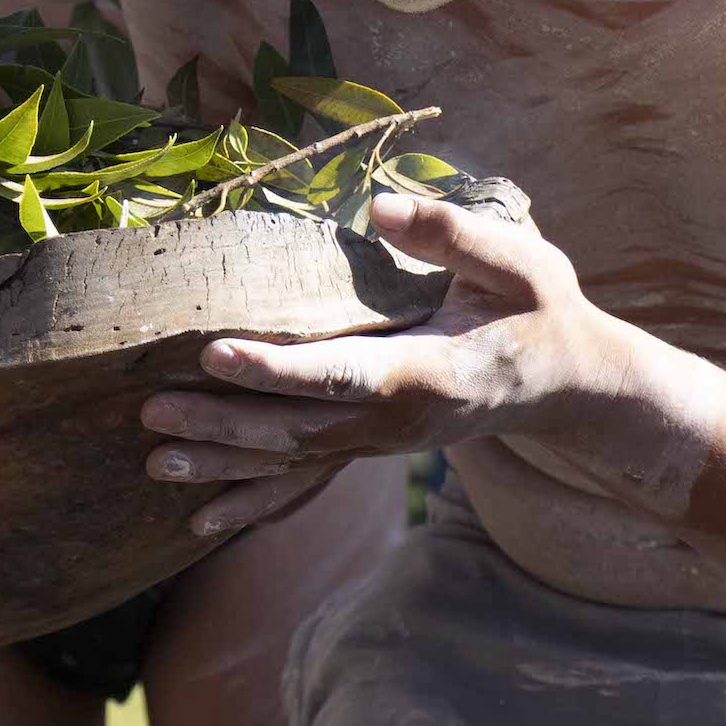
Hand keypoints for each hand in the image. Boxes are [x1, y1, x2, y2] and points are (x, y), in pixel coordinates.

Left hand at [139, 189, 622, 535]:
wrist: (573, 385)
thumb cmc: (543, 312)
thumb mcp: (519, 261)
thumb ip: (452, 234)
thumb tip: (381, 206)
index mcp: (428, 372)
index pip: (339, 372)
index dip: (275, 368)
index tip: (214, 353)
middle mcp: (397, 421)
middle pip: (298, 429)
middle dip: (222, 421)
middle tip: (151, 409)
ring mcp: (383, 443)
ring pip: (292, 462)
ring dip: (223, 461)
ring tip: (155, 458)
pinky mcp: (373, 447)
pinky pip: (305, 482)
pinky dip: (252, 501)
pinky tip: (199, 518)